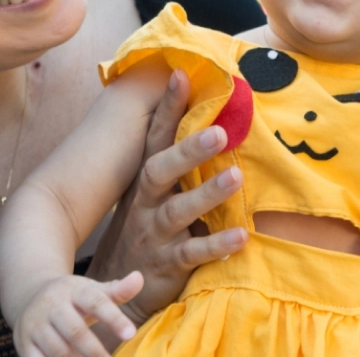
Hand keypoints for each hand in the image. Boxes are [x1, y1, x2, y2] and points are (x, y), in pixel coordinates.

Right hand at [13, 273, 143, 356]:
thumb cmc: (72, 298)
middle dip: (94, 351)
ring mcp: (35, 324)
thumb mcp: (92, 290)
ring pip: (57, 349)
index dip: (114, 318)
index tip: (130, 334)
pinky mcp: (23, 343)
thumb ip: (117, 291)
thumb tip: (139, 278)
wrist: (29, 295)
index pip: (96, 302)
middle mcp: (52, 305)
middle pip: (75, 331)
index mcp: (74, 290)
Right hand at [87, 70, 248, 324]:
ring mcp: (155, 231)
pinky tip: (242, 236)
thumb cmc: (145, 228)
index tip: (181, 74)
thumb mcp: (152, 194)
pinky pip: (192, 252)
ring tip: (236, 179)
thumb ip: (175, 164)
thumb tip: (208, 121)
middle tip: (219, 132)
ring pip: (178, 210)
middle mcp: (147, 200)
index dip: (168, 107)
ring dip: (207, 194)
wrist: (117, 284)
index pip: (156, 136)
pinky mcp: (166, 262)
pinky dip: (216, 244)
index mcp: (146, 179)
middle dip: (188, 150)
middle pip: (162, 168)